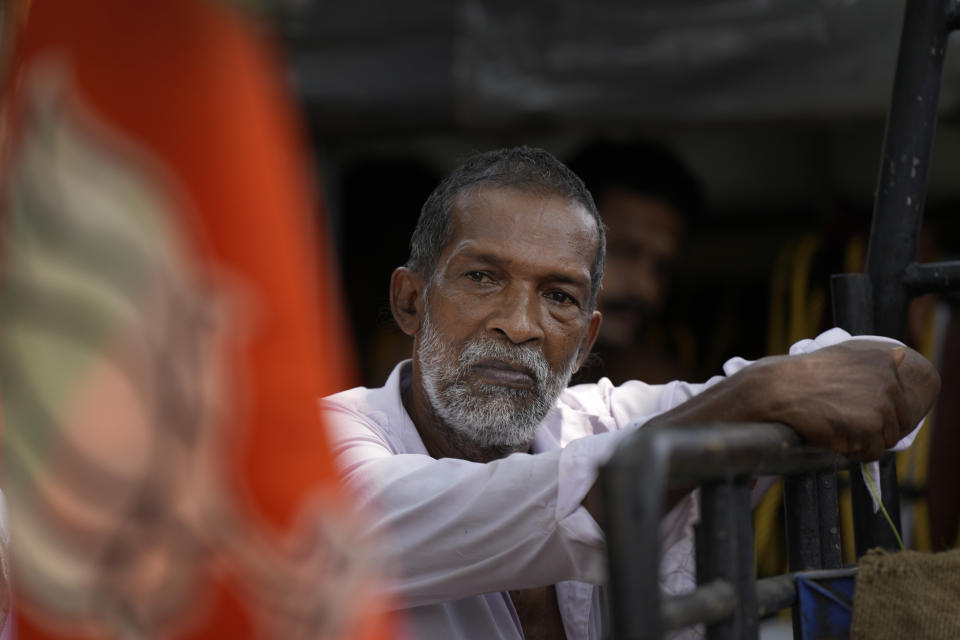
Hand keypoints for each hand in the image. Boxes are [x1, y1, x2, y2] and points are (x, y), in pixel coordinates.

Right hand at [754, 340, 939, 460]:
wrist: (780, 388)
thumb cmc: (805, 373)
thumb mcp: (843, 354)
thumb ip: (874, 360)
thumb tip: (901, 356)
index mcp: (885, 364)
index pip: (898, 404)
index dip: (873, 412)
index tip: (849, 407)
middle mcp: (889, 383)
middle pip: (894, 424)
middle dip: (869, 429)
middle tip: (839, 419)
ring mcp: (881, 405)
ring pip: (884, 440)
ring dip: (861, 441)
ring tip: (835, 427)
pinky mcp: (869, 427)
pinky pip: (871, 453)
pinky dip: (853, 452)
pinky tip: (834, 436)